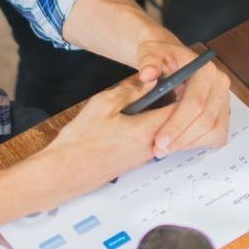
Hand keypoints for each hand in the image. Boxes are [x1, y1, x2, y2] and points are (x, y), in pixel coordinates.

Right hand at [44, 76, 180, 191]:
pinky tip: (132, 116)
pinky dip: (148, 126)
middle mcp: (150, 147)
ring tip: (143, 97)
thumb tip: (149, 81)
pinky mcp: (135, 161)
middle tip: (159, 84)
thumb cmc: (83, 139)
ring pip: (161, 130)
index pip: (177, 110)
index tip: (176, 78)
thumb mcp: (104, 103)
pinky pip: (150, 139)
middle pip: (172, 121)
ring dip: (158, 114)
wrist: (68, 170)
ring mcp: (144, 157)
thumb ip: (130, 91)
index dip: (180, 91)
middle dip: (170, 101)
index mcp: (145, 130)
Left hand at [135, 34, 230, 156]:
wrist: (167, 57)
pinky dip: (198, 143)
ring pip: (213, 131)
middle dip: (181, 138)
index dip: (177, 124)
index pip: (195, 103)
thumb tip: (147, 74)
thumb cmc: (160, 55)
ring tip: (165, 149)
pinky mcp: (222, 113)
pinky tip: (178, 144)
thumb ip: (148, 62)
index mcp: (206, 70)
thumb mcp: (150, 53)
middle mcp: (220, 85)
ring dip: (189, 144)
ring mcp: (223, 100)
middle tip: (159, 149)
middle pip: (205, 120)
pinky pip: (216, 135)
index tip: (159, 139)